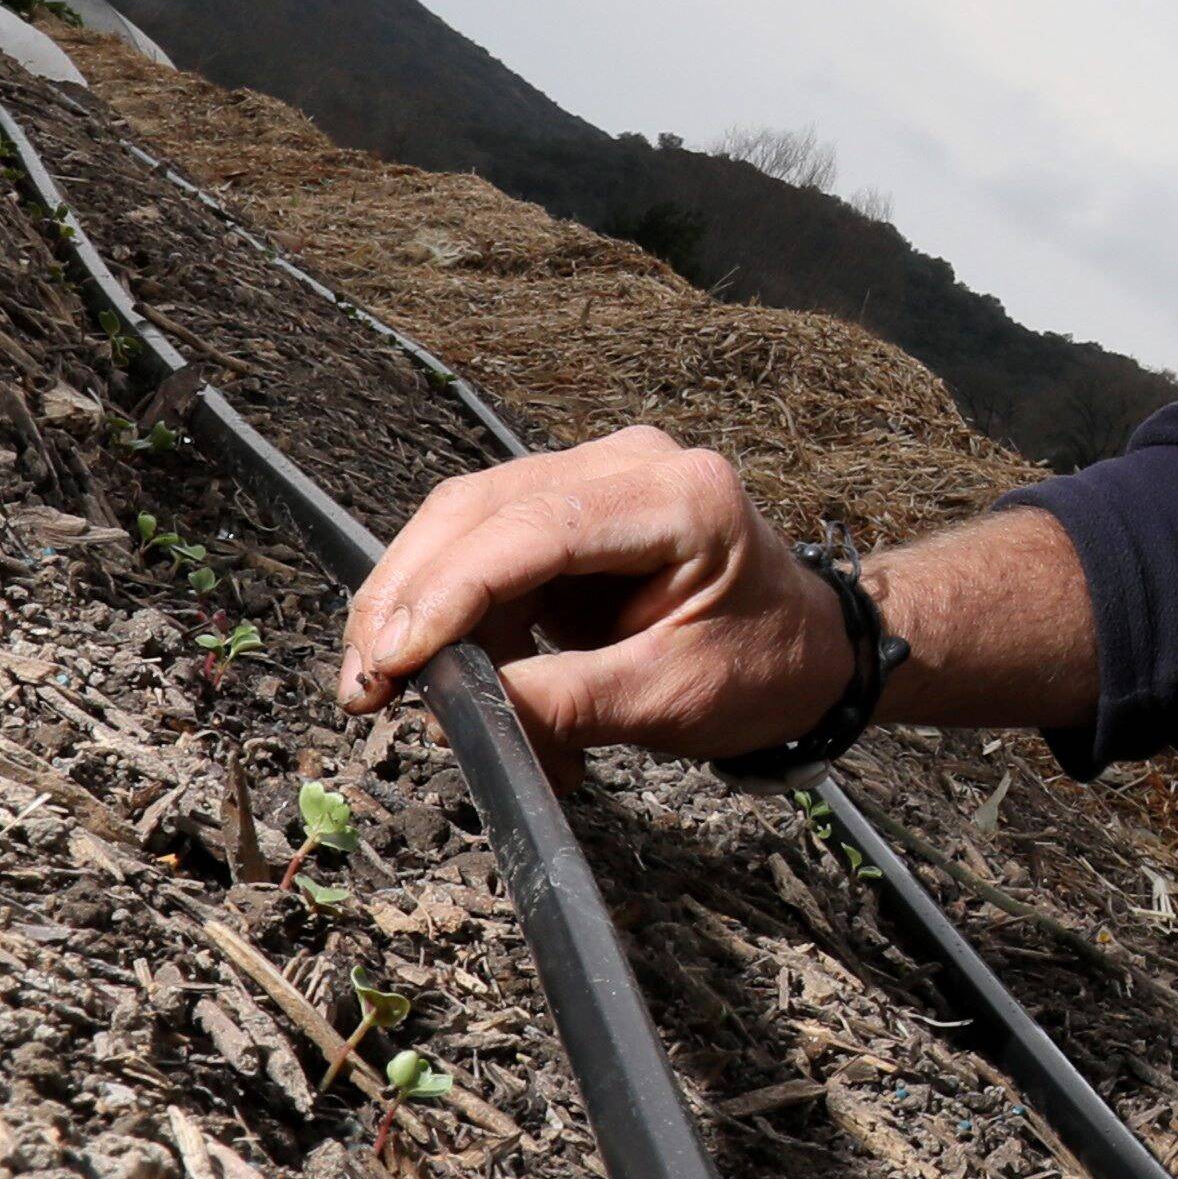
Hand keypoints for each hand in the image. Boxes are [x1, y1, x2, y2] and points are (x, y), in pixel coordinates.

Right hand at [337, 426, 839, 778]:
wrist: (813, 649)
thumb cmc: (765, 667)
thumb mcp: (671, 699)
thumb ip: (565, 705)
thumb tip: (461, 714)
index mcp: (678, 496)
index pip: (530, 529)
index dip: (446, 595)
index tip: (392, 662)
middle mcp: (629, 464)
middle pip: (477, 511)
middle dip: (406, 598)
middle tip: (364, 685)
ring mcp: (597, 478)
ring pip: (464, 527)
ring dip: (417, 611)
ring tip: (391, 694)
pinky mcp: (572, 511)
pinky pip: (485, 552)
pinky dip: (454, 618)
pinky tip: (443, 676)